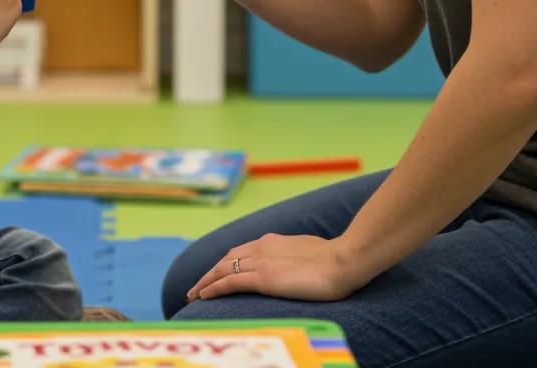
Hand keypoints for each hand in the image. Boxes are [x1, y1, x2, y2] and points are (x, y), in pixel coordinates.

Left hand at [186, 233, 358, 303]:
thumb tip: (295, 266)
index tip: (215, 273)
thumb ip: (295, 257)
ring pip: (223, 270)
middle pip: (226, 259)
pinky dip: (214, 288)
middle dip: (209, 273)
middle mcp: (261, 248)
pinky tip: (203, 296)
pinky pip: (230, 282)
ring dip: (206, 281)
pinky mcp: (264, 278)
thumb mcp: (308, 253)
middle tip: (196, 287)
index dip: (225, 263)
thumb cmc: (334, 259)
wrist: (343, 260)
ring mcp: (261, 262)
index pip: (240, 252)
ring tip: (193, 294)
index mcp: (272, 242)